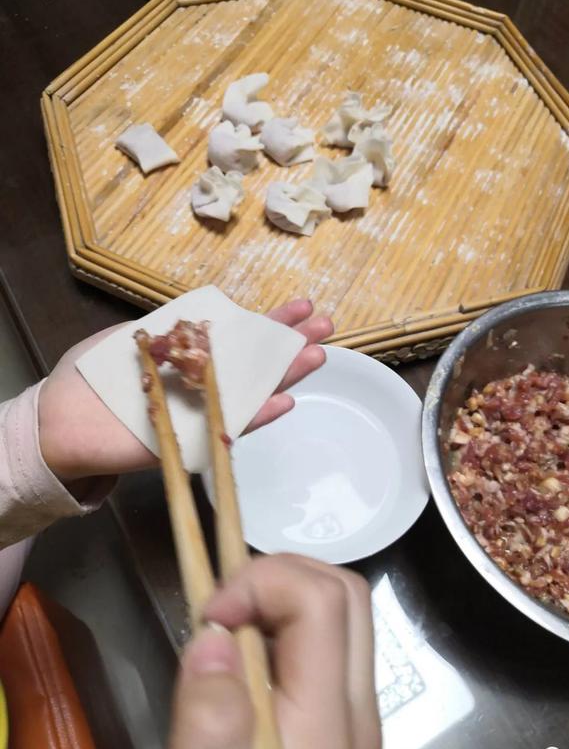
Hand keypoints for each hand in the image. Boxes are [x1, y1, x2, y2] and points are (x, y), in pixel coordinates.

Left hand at [39, 300, 332, 481]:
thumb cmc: (93, 377)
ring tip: (318, 355)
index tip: (302, 305)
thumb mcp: (131, 337)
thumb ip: (170, 329)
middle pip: (256, 361)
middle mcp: (204, 384)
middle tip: (327, 325)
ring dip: (286, 375)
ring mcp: (202, 413)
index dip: (270, 321)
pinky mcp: (193, 442)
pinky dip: (257, 416)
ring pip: (253, 393)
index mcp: (191, 356)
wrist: (60, 422)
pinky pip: (230, 429)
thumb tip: (205, 319)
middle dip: (292, 342)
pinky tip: (286, 400)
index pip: (239, 334)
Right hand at [162, 554, 380, 748]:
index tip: (207, 617)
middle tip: (217, 614)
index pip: (322, 600)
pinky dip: (285, 626)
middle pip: (344, 593)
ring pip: (343, 613)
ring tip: (225, 634)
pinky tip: (243, 660)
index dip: (260, 582)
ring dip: (281, 599)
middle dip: (276, 577)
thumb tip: (214, 639)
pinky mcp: (344, 724)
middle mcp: (358, 714)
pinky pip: (330, 645)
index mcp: (327, 728)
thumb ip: (208, 730)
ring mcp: (357, 718)